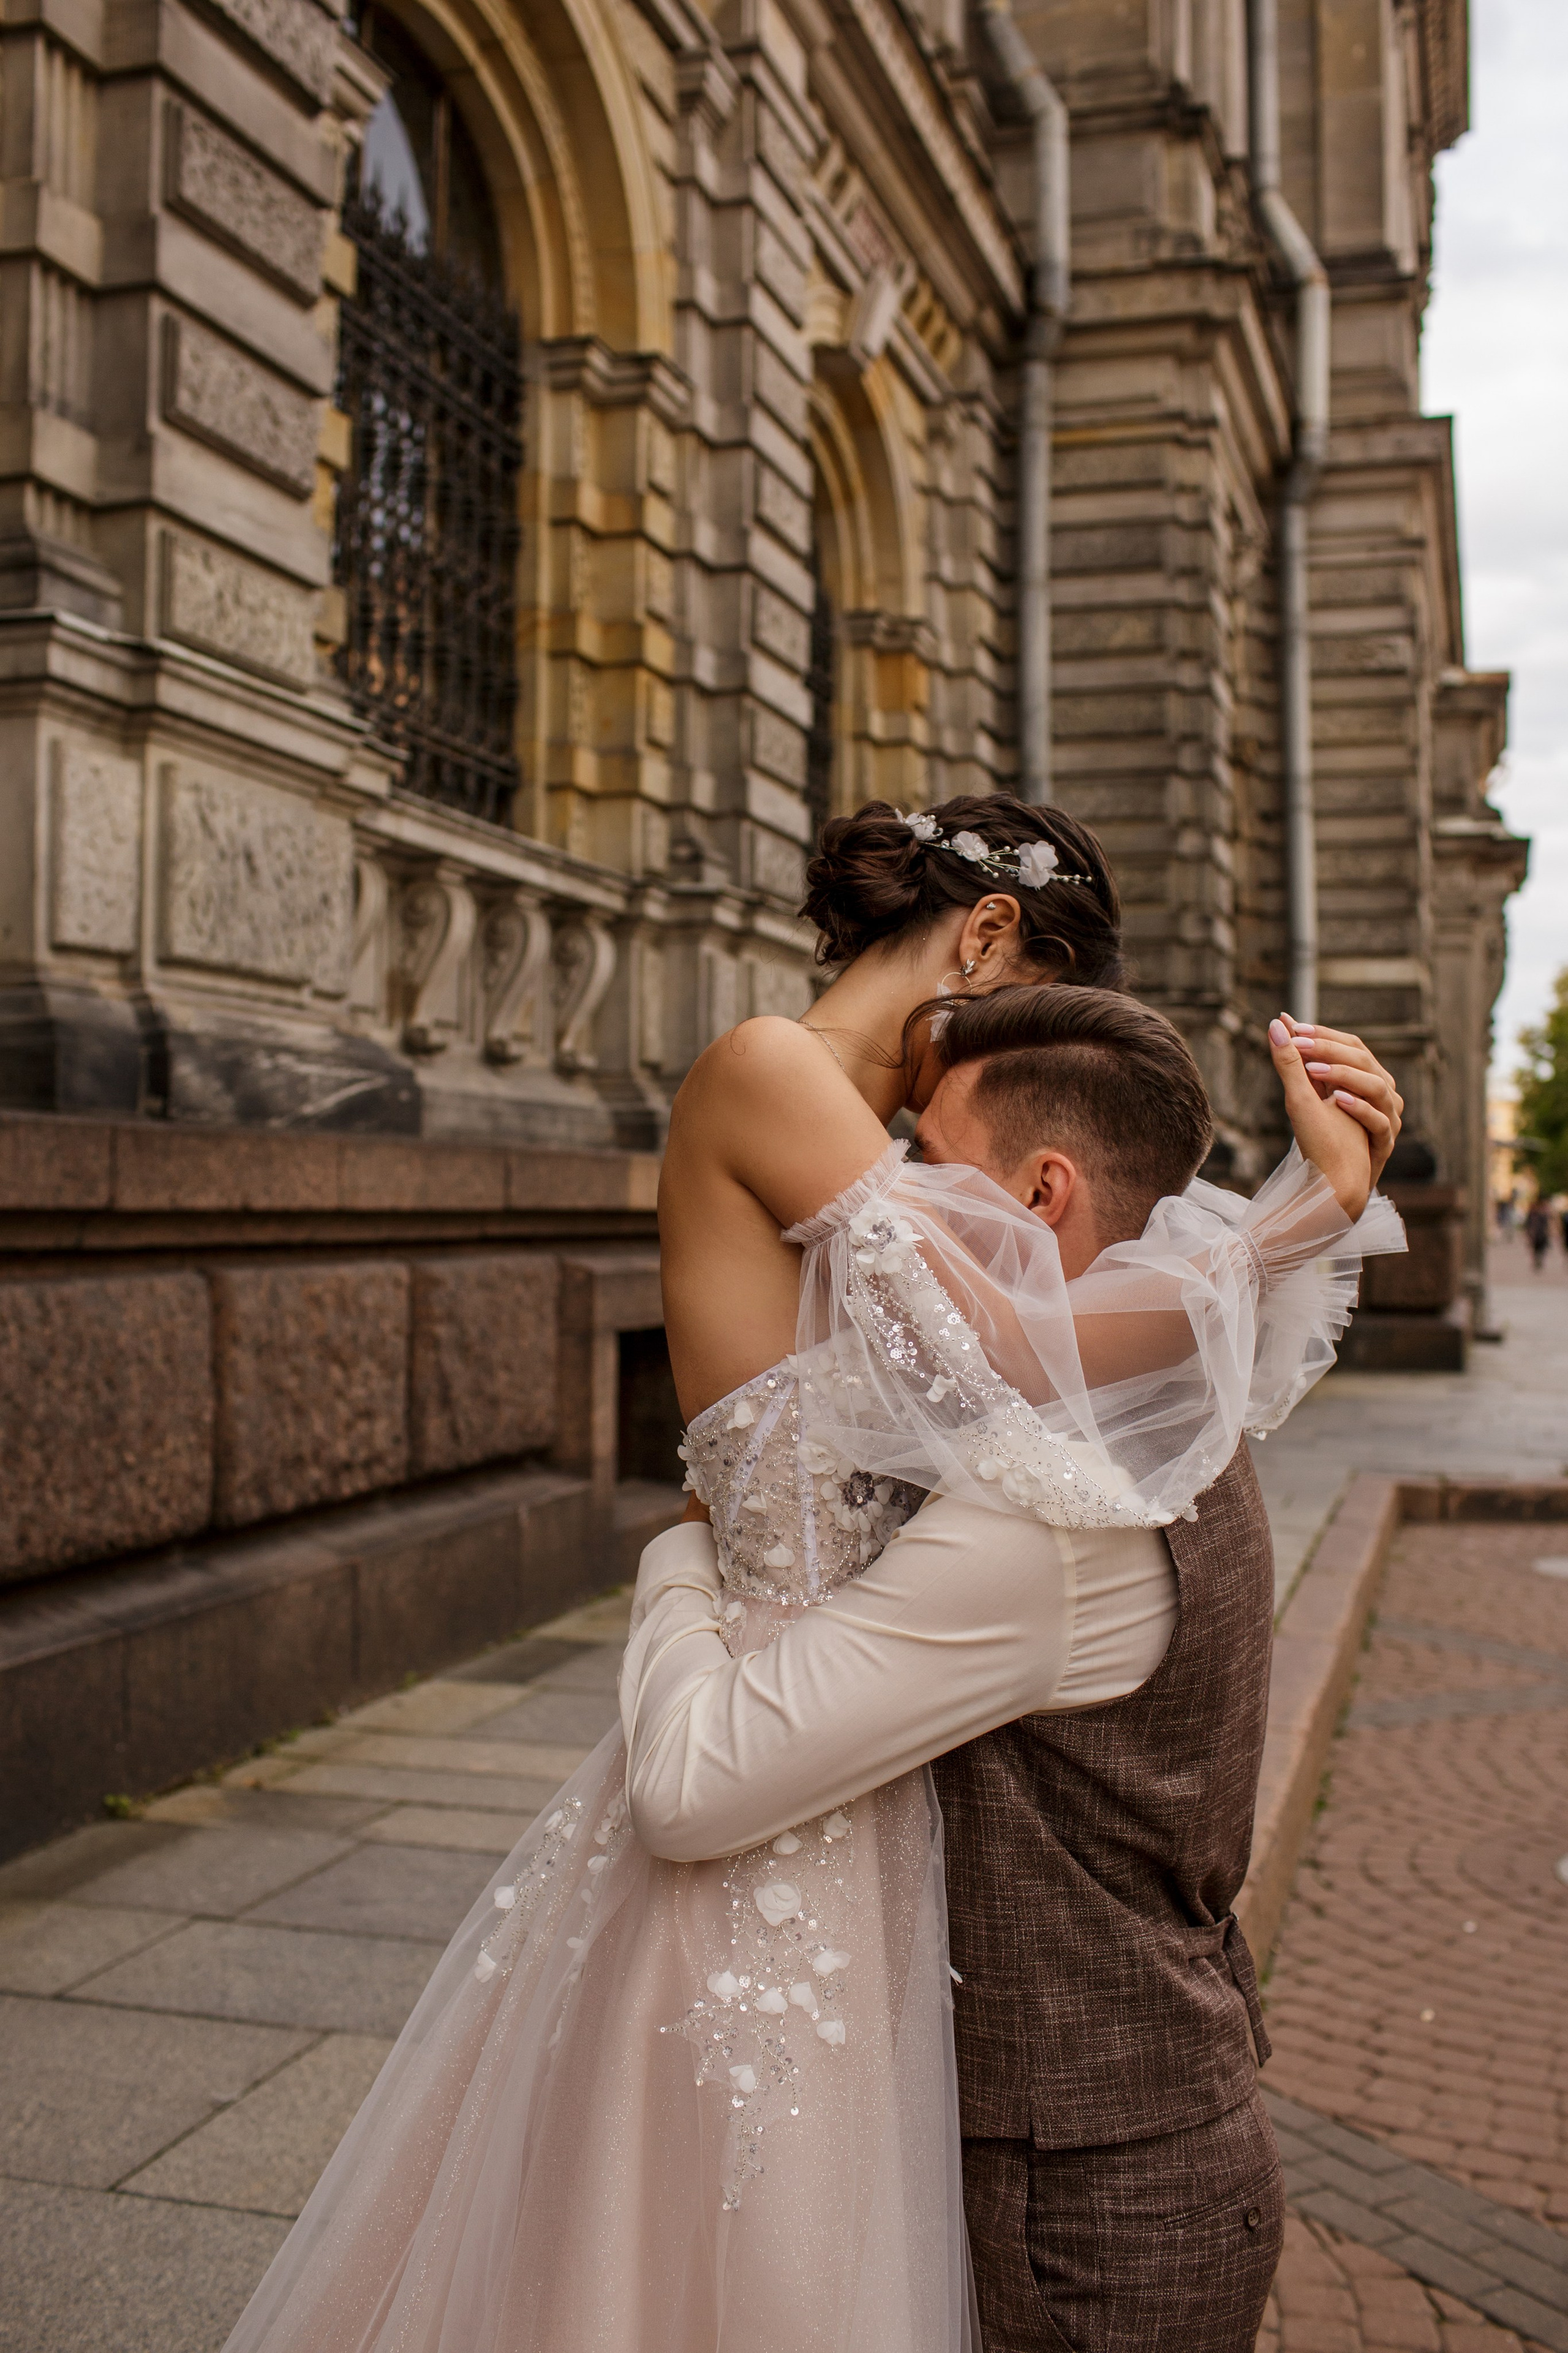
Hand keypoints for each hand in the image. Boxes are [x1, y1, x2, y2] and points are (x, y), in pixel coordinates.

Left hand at [1279, 1015, 1403, 1187]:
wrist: (1335, 1184)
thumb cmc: (1320, 1138)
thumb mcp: (1302, 1096)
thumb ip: (1294, 1060)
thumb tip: (1279, 1022)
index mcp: (1366, 1078)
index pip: (1353, 1046)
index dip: (1326, 1036)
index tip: (1295, 1028)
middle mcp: (1382, 1094)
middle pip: (1365, 1061)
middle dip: (1330, 1050)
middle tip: (1299, 1043)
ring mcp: (1387, 1119)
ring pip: (1377, 1088)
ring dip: (1345, 1076)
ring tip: (1314, 1070)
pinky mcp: (1384, 1144)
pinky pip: (1379, 1123)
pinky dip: (1360, 1110)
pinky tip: (1337, 1101)